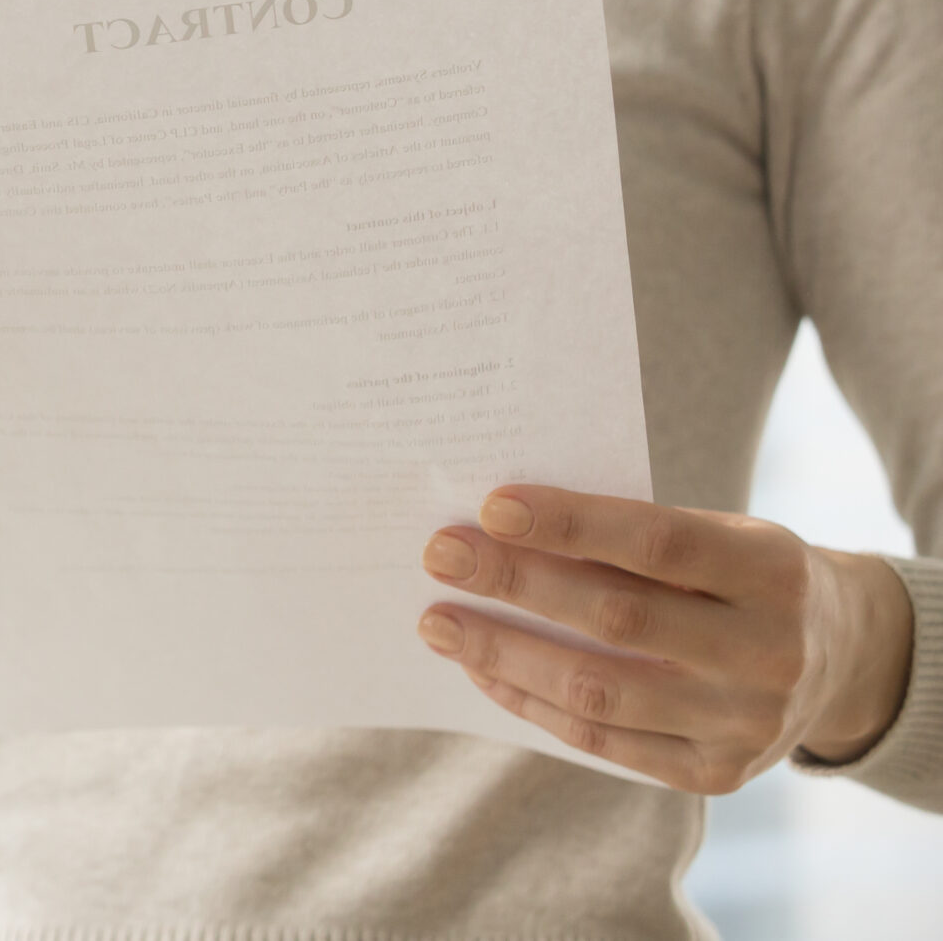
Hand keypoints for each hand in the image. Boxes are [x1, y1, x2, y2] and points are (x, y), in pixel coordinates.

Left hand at [416, 485, 914, 792]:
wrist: (841, 656)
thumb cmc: (741, 573)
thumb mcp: (721, 534)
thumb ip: (631, 535)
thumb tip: (497, 527)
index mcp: (773, 570)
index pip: (657, 542)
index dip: (570, 524)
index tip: (489, 506)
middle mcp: (768, 652)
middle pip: (620, 620)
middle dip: (516, 584)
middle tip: (439, 556)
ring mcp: (746, 722)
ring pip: (602, 692)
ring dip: (505, 654)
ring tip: (439, 623)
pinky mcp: (718, 774)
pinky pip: (605, 743)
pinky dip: (533, 703)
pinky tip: (484, 670)